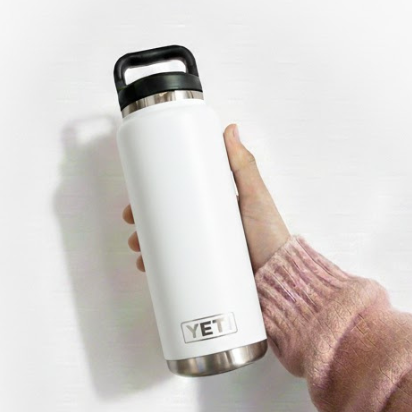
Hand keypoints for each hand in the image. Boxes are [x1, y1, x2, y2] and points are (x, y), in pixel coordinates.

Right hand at [122, 123, 290, 273]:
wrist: (279, 280)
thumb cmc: (271, 237)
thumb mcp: (255, 196)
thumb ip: (243, 165)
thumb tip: (231, 130)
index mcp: (216, 206)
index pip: (179, 196)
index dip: (155, 196)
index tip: (138, 195)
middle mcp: (207, 228)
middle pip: (167, 221)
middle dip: (144, 222)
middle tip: (132, 221)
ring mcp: (203, 251)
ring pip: (166, 246)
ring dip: (146, 246)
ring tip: (138, 248)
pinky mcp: (203, 273)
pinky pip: (175, 271)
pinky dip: (158, 270)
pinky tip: (147, 268)